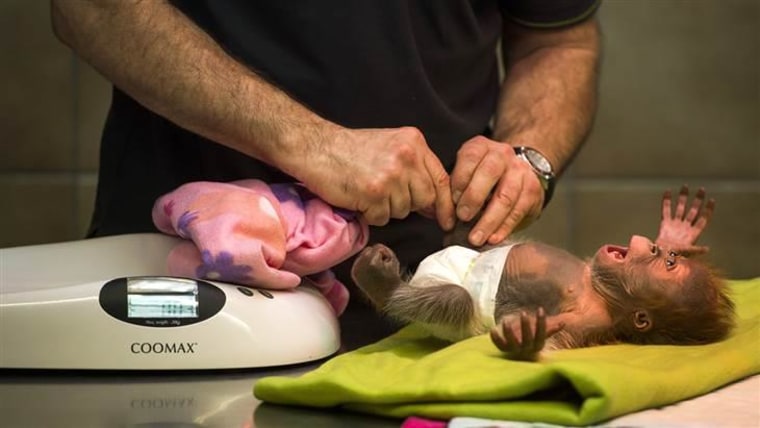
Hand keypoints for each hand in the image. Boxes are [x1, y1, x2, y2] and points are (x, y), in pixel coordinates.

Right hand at [298, 126, 455, 228]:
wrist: (316, 147)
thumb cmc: (351, 150)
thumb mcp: (391, 146)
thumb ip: (415, 168)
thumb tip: (435, 205)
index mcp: (414, 143)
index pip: (441, 179)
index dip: (445, 204)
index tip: (447, 219)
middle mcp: (407, 157)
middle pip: (425, 199)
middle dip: (408, 204)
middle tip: (385, 195)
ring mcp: (391, 175)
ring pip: (403, 210)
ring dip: (385, 208)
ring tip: (367, 190)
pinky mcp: (375, 193)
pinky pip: (382, 218)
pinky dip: (370, 214)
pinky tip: (359, 197)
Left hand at [450, 136, 543, 245]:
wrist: (514, 173)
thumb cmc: (482, 177)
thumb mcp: (465, 173)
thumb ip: (455, 189)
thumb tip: (444, 215)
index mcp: (481, 147)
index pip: (470, 157)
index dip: (460, 180)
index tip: (453, 201)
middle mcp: (503, 154)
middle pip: (490, 173)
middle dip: (474, 198)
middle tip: (463, 218)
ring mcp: (520, 171)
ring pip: (506, 196)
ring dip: (489, 220)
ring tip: (476, 237)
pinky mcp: (533, 190)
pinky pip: (518, 211)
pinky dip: (504, 227)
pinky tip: (493, 237)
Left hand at [490, 308, 563, 360]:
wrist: (518, 352)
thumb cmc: (532, 338)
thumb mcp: (541, 333)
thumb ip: (551, 328)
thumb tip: (564, 323)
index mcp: (538, 345)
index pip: (541, 335)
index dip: (542, 323)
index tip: (541, 309)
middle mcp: (526, 350)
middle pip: (527, 340)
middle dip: (526, 327)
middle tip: (524, 313)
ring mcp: (515, 350)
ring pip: (512, 344)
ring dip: (509, 333)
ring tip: (506, 321)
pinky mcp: (504, 349)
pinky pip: (499, 346)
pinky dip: (495, 339)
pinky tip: (492, 329)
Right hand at [655, 185, 714, 251]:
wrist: (660, 257)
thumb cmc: (675, 256)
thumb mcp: (686, 253)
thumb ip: (696, 250)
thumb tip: (706, 249)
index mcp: (693, 233)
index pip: (703, 219)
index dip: (708, 210)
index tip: (712, 200)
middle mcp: (685, 227)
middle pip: (693, 211)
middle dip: (698, 200)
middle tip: (702, 190)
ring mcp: (675, 224)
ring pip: (680, 208)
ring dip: (683, 198)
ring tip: (685, 187)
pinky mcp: (665, 223)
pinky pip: (666, 210)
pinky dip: (667, 201)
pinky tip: (668, 192)